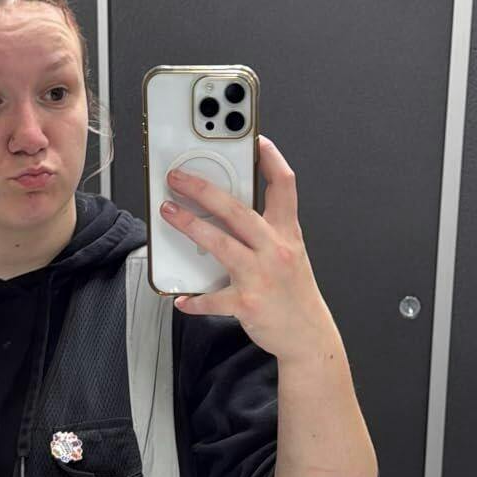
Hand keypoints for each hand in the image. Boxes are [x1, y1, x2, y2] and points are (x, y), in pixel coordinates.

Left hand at [159, 134, 335, 361]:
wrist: (309, 336)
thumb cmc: (295, 293)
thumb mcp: (291, 253)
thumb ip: (267, 230)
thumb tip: (230, 210)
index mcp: (287, 233)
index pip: (284, 186)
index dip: (271, 160)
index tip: (256, 141)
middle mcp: (275, 250)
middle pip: (237, 210)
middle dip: (204, 190)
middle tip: (179, 178)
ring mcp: (261, 276)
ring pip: (221, 244)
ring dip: (190, 225)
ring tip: (168, 212)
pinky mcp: (247, 304)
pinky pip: (213, 299)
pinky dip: (195, 300)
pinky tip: (181, 298)